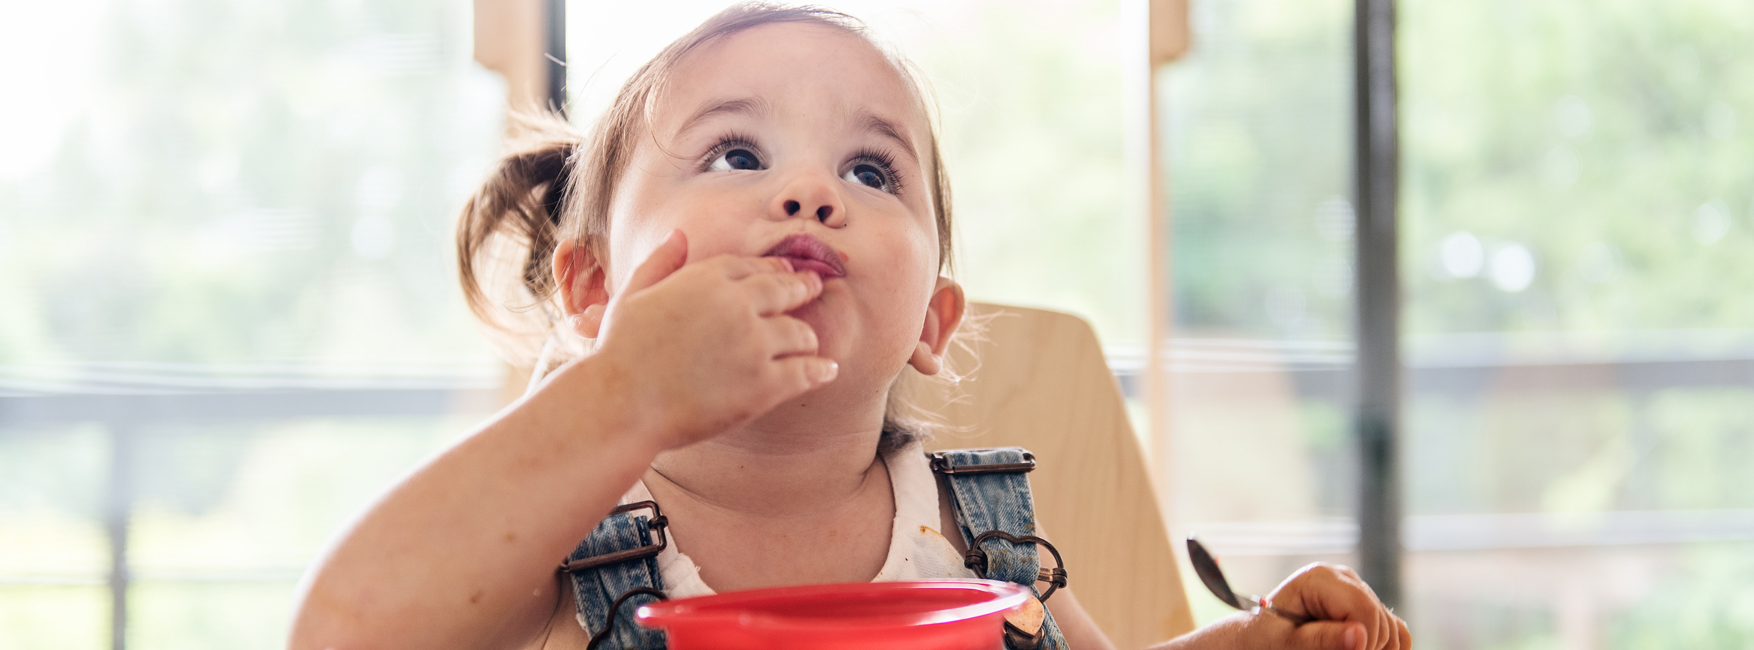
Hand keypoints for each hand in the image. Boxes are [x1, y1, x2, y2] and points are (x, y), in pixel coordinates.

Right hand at [579, 229, 838, 449]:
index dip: (773, 270)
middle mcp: (737, 305)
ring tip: (811, 345)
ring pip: (801, 333)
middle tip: (815, 289)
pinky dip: (819, 371)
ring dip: (807, 339)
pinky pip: (806, 372)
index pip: (753, 267)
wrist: (621, 404)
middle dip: (804, 289)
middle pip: (786, 290)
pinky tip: (826, 371)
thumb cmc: (619, 354)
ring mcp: (754, 344)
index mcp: (705, 279)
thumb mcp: (632, 296)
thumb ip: (660, 262)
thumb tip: (679, 234)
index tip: (786, 274)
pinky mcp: (764, 385)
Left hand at [1249, 563, 1409, 649]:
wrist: (1262, 637)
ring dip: (1379, 649)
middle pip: (1381, 620)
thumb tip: (1360, 635)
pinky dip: (1388, 648)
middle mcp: (1343, 578)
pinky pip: (1395, 630)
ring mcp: (1358, 591)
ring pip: (1392, 628)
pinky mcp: (1366, 606)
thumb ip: (1322, 639)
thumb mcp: (1288, 643)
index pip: (1364, 610)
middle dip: (1369, 648)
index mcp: (1320, 578)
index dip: (1364, 642)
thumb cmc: (1268, 639)